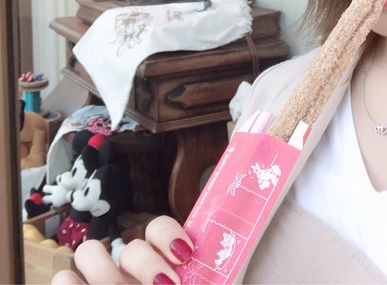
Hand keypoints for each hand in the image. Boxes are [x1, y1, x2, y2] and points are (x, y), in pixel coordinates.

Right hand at [51, 216, 193, 284]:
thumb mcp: (192, 282)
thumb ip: (197, 274)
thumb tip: (204, 259)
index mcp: (158, 266)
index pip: (157, 227)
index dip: (167, 234)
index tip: (184, 255)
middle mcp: (129, 273)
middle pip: (128, 247)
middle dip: (145, 264)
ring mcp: (101, 282)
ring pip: (89, 253)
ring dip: (106, 276)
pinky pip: (62, 279)